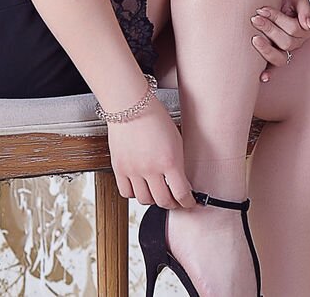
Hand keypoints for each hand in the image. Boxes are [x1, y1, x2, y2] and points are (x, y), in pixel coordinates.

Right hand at [104, 86, 195, 208]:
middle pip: (163, 201)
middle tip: (175, 200)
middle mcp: (151, 169)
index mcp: (170, 162)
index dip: (188, 202)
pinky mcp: (119, 168)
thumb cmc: (155, 118)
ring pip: (144, 200)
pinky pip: (126, 192)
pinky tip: (140, 187)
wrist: (132, 106)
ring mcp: (133, 170)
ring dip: (153, 199)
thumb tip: (182, 182)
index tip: (190, 202)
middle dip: (172, 203)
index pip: (181, 194)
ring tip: (157, 193)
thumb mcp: (176, 141)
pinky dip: (134, 193)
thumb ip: (178, 164)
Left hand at [250, 0, 309, 82]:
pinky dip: (268, 74)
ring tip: (254, 38)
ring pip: (279, 58)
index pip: (293, 29)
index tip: (261, 9)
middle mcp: (296, 43)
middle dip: (269, 30)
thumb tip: (309, 27)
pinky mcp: (271, 55)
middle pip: (286, 43)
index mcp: (304, 29)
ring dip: (266, 50)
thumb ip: (305, 9)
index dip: (277, 19)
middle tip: (254, 18)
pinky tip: (262, 77)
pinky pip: (272, 69)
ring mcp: (283, 51)